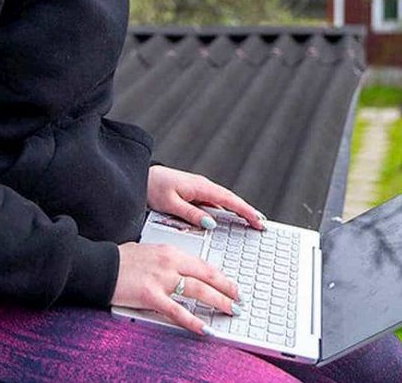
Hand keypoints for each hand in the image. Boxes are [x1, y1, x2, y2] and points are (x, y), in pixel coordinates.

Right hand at [112, 241, 241, 334]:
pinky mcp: (150, 295)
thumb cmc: (121, 260)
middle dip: (226, 289)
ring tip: (230, 311)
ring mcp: (161, 279)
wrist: (100, 266)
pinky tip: (204, 329)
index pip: (203, 264)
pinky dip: (192, 321)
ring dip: (217, 302)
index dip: (220, 277)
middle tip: (239, 300)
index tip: (231, 286)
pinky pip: (177, 311)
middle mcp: (169, 263)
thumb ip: (168, 262)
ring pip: (197, 291)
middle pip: (206, 276)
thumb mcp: (150, 252)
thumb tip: (184, 273)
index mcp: (171, 251)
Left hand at [146, 165, 265, 230]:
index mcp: (201, 187)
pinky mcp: (195, 194)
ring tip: (251, 223)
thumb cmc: (153, 188)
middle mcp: (203, 187)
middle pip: (231, 201)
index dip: (245, 211)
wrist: (141, 177)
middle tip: (261, 224)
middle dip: (247, 212)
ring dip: (237, 212)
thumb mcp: (170, 204)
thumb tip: (211, 223)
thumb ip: (191, 214)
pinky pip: (214, 204)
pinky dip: (225, 211)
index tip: (258, 220)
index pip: (229, 200)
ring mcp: (200, 190)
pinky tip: (229, 220)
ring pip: (224, 203)